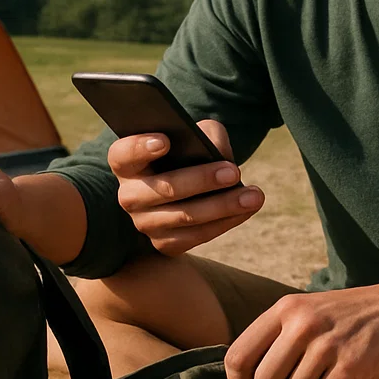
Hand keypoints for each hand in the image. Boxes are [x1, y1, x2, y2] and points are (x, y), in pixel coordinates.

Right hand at [108, 119, 264, 254]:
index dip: (140, 147)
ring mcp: (145, 223)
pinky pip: (196, 237)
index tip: (166, 140)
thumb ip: (207, 135)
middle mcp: (129, 195)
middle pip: (163, 189)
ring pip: (184, 217)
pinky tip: (247, 210)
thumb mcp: (196, 135)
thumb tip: (221, 154)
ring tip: (254, 196)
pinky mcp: (164, 244)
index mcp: (127, 162)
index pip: (124, 154)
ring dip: (223, 206)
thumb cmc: (189, 153)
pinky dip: (224, 223)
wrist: (190, 187)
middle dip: (201, 180)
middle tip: (234, 171)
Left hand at [224, 279, 378, 378]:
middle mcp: (302, 324)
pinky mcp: (351, 364)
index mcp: (285, 309)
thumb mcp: (310, 310)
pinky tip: (342, 377)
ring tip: (325, 374)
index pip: (239, 354)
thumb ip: (279, 335)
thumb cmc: (352, 315)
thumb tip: (247, 378)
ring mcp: (327, 343)